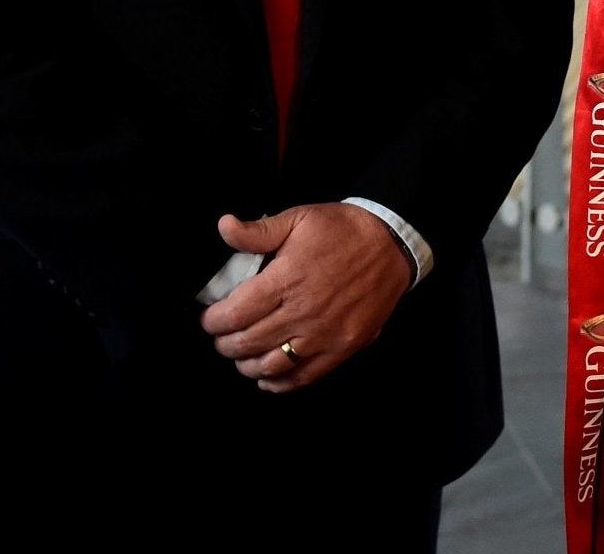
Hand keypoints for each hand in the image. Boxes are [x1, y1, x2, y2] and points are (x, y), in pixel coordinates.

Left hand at [199, 203, 412, 391]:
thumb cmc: (343, 230)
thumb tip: (224, 226)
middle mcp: (302, 311)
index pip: (234, 314)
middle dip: (225, 344)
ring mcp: (323, 333)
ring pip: (270, 365)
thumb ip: (259, 231)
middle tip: (223, 336)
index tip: (210, 319)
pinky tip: (267, 377)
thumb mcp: (300, 218)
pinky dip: (279, 383)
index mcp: (287, 279)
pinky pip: (303, 376)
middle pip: (247, 343)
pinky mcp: (342, 347)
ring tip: (242, 355)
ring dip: (247, 365)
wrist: (392, 243)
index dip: (213, 322)